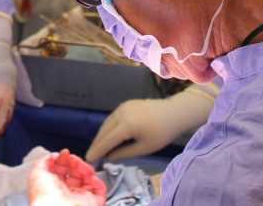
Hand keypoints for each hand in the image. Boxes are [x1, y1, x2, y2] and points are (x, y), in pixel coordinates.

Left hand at [27, 149, 106, 205]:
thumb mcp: (37, 173)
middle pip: (75, 173)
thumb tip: (53, 155)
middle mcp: (66, 193)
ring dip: (86, 168)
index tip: (64, 153)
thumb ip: (44, 161)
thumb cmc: (44, 196)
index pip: (61, 170)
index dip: (63, 159)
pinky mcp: (92, 203)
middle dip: (75, 162)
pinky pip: (100, 190)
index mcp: (53, 188)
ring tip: (82, 166)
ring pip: (88, 179)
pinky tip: (91, 175)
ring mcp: (79, 198)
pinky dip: (98, 180)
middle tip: (73, 158)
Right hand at [86, 84, 216, 161]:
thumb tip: (109, 156)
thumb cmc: (162, 134)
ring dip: (100, 136)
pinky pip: (112, 118)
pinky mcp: (125, 104)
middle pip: (103, 131)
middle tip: (90, 156)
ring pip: (106, 123)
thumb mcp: (144, 148)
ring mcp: (122, 107)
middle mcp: (121, 114)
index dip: (97, 151)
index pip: (107, 141)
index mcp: (127, 126)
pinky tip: (106, 136)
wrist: (174, 113)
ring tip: (97, 148)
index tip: (88, 159)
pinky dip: (107, 128)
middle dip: (96, 144)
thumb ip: (124, 153)